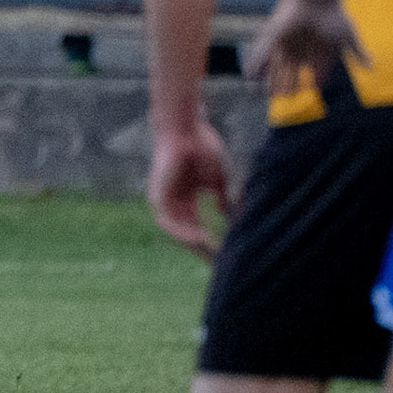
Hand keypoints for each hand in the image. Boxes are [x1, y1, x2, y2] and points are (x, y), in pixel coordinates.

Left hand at [147, 118, 230, 257]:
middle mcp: (173, 203)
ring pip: (178, 232)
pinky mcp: (157, 196)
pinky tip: (200, 236)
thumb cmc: (202, 148)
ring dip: (195, 244)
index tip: (228, 255)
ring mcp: (163, 201)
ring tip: (214, 252)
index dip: (212, 243)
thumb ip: (223, 200)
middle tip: (221, 264)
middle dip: (204, 250)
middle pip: (187, 235)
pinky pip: (168, 221)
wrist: (186, 128)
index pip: (198, 229)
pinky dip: (184, 231)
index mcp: (185, 200)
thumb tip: (235, 220)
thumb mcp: (217, 181)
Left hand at [244, 0, 366, 97]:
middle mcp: (300, 49)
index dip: (315, 81)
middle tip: (289, 96)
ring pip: (278, 68)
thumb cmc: (333, 14)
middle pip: (294, 73)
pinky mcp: (274, 37)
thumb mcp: (348, 36)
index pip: (315, 71)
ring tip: (269, 95)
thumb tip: (373, 68)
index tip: (314, 89)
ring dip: (273, 82)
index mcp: (316, 51)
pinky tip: (250, 75)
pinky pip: (263, 54)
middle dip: (290, 86)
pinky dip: (256, 64)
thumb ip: (358, 53)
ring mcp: (286, 44)